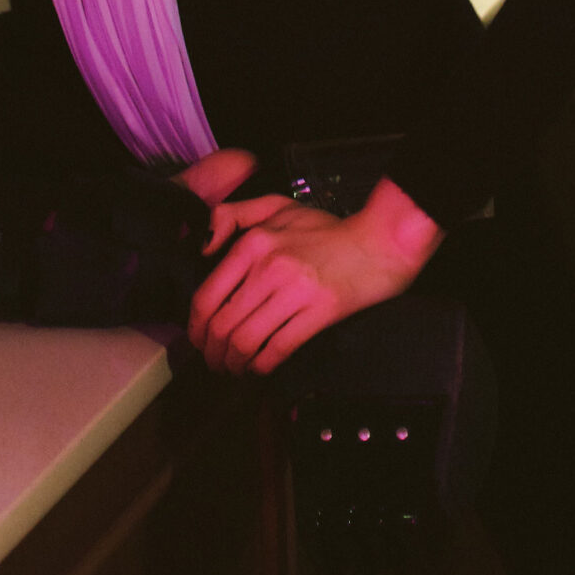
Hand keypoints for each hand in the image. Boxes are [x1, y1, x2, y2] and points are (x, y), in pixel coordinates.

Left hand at [186, 174, 443, 375]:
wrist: (378, 242)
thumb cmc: (326, 229)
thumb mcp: (276, 206)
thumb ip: (233, 215)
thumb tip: (203, 247)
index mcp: (254, 243)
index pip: (208, 295)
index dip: (196, 326)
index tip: (198, 339)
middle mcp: (269, 267)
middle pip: (222, 324)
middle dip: (211, 352)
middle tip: (213, 362)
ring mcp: (294, 291)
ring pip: (246, 341)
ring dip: (233, 363)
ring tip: (233, 369)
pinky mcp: (319, 313)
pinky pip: (278, 349)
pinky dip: (262, 365)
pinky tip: (259, 368)